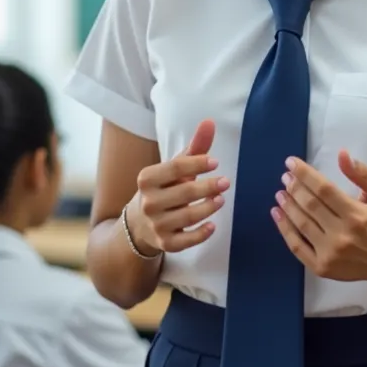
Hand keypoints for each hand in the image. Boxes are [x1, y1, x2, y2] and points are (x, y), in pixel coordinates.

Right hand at [127, 120, 228, 253]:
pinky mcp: (164, 244)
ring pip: (187, 217)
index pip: (176, 168)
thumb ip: (195, 147)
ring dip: (208, 208)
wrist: (140, 223)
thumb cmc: (164, 188)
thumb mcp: (174, 168)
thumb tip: (210, 121)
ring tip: (221, 200)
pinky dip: (200, 234)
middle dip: (208, 187)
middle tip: (226, 182)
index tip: (215, 162)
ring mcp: (156, 225)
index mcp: (147, 178)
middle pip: (184, 193)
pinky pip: (185, 242)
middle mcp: (149, 202)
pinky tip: (212, 225)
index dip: (197, 164)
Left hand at [271, 151, 366, 283]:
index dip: (305, 174)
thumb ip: (363, 174)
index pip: (324, 189)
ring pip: (301, 224)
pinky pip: (297, 247)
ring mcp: (330, 254)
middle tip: (285, 176)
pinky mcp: (321, 268)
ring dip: (288, 206)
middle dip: (295, 188)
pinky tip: (277, 214)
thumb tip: (342, 155)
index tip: (291, 162)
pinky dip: (284, 229)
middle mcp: (342, 235)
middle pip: (310, 206)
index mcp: (357, 215)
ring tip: (280, 192)